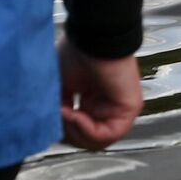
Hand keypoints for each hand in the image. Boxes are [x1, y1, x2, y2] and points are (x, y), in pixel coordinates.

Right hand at [58, 36, 142, 150]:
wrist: (93, 37)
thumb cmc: (77, 54)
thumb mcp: (60, 86)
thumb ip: (58, 108)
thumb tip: (51, 127)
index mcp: (93, 101)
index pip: (79, 131)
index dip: (62, 128)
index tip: (50, 114)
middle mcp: (108, 106)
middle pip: (88, 140)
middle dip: (68, 133)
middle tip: (57, 116)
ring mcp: (121, 108)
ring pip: (97, 142)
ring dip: (76, 132)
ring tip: (65, 114)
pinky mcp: (130, 108)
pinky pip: (107, 134)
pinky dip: (87, 130)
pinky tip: (75, 114)